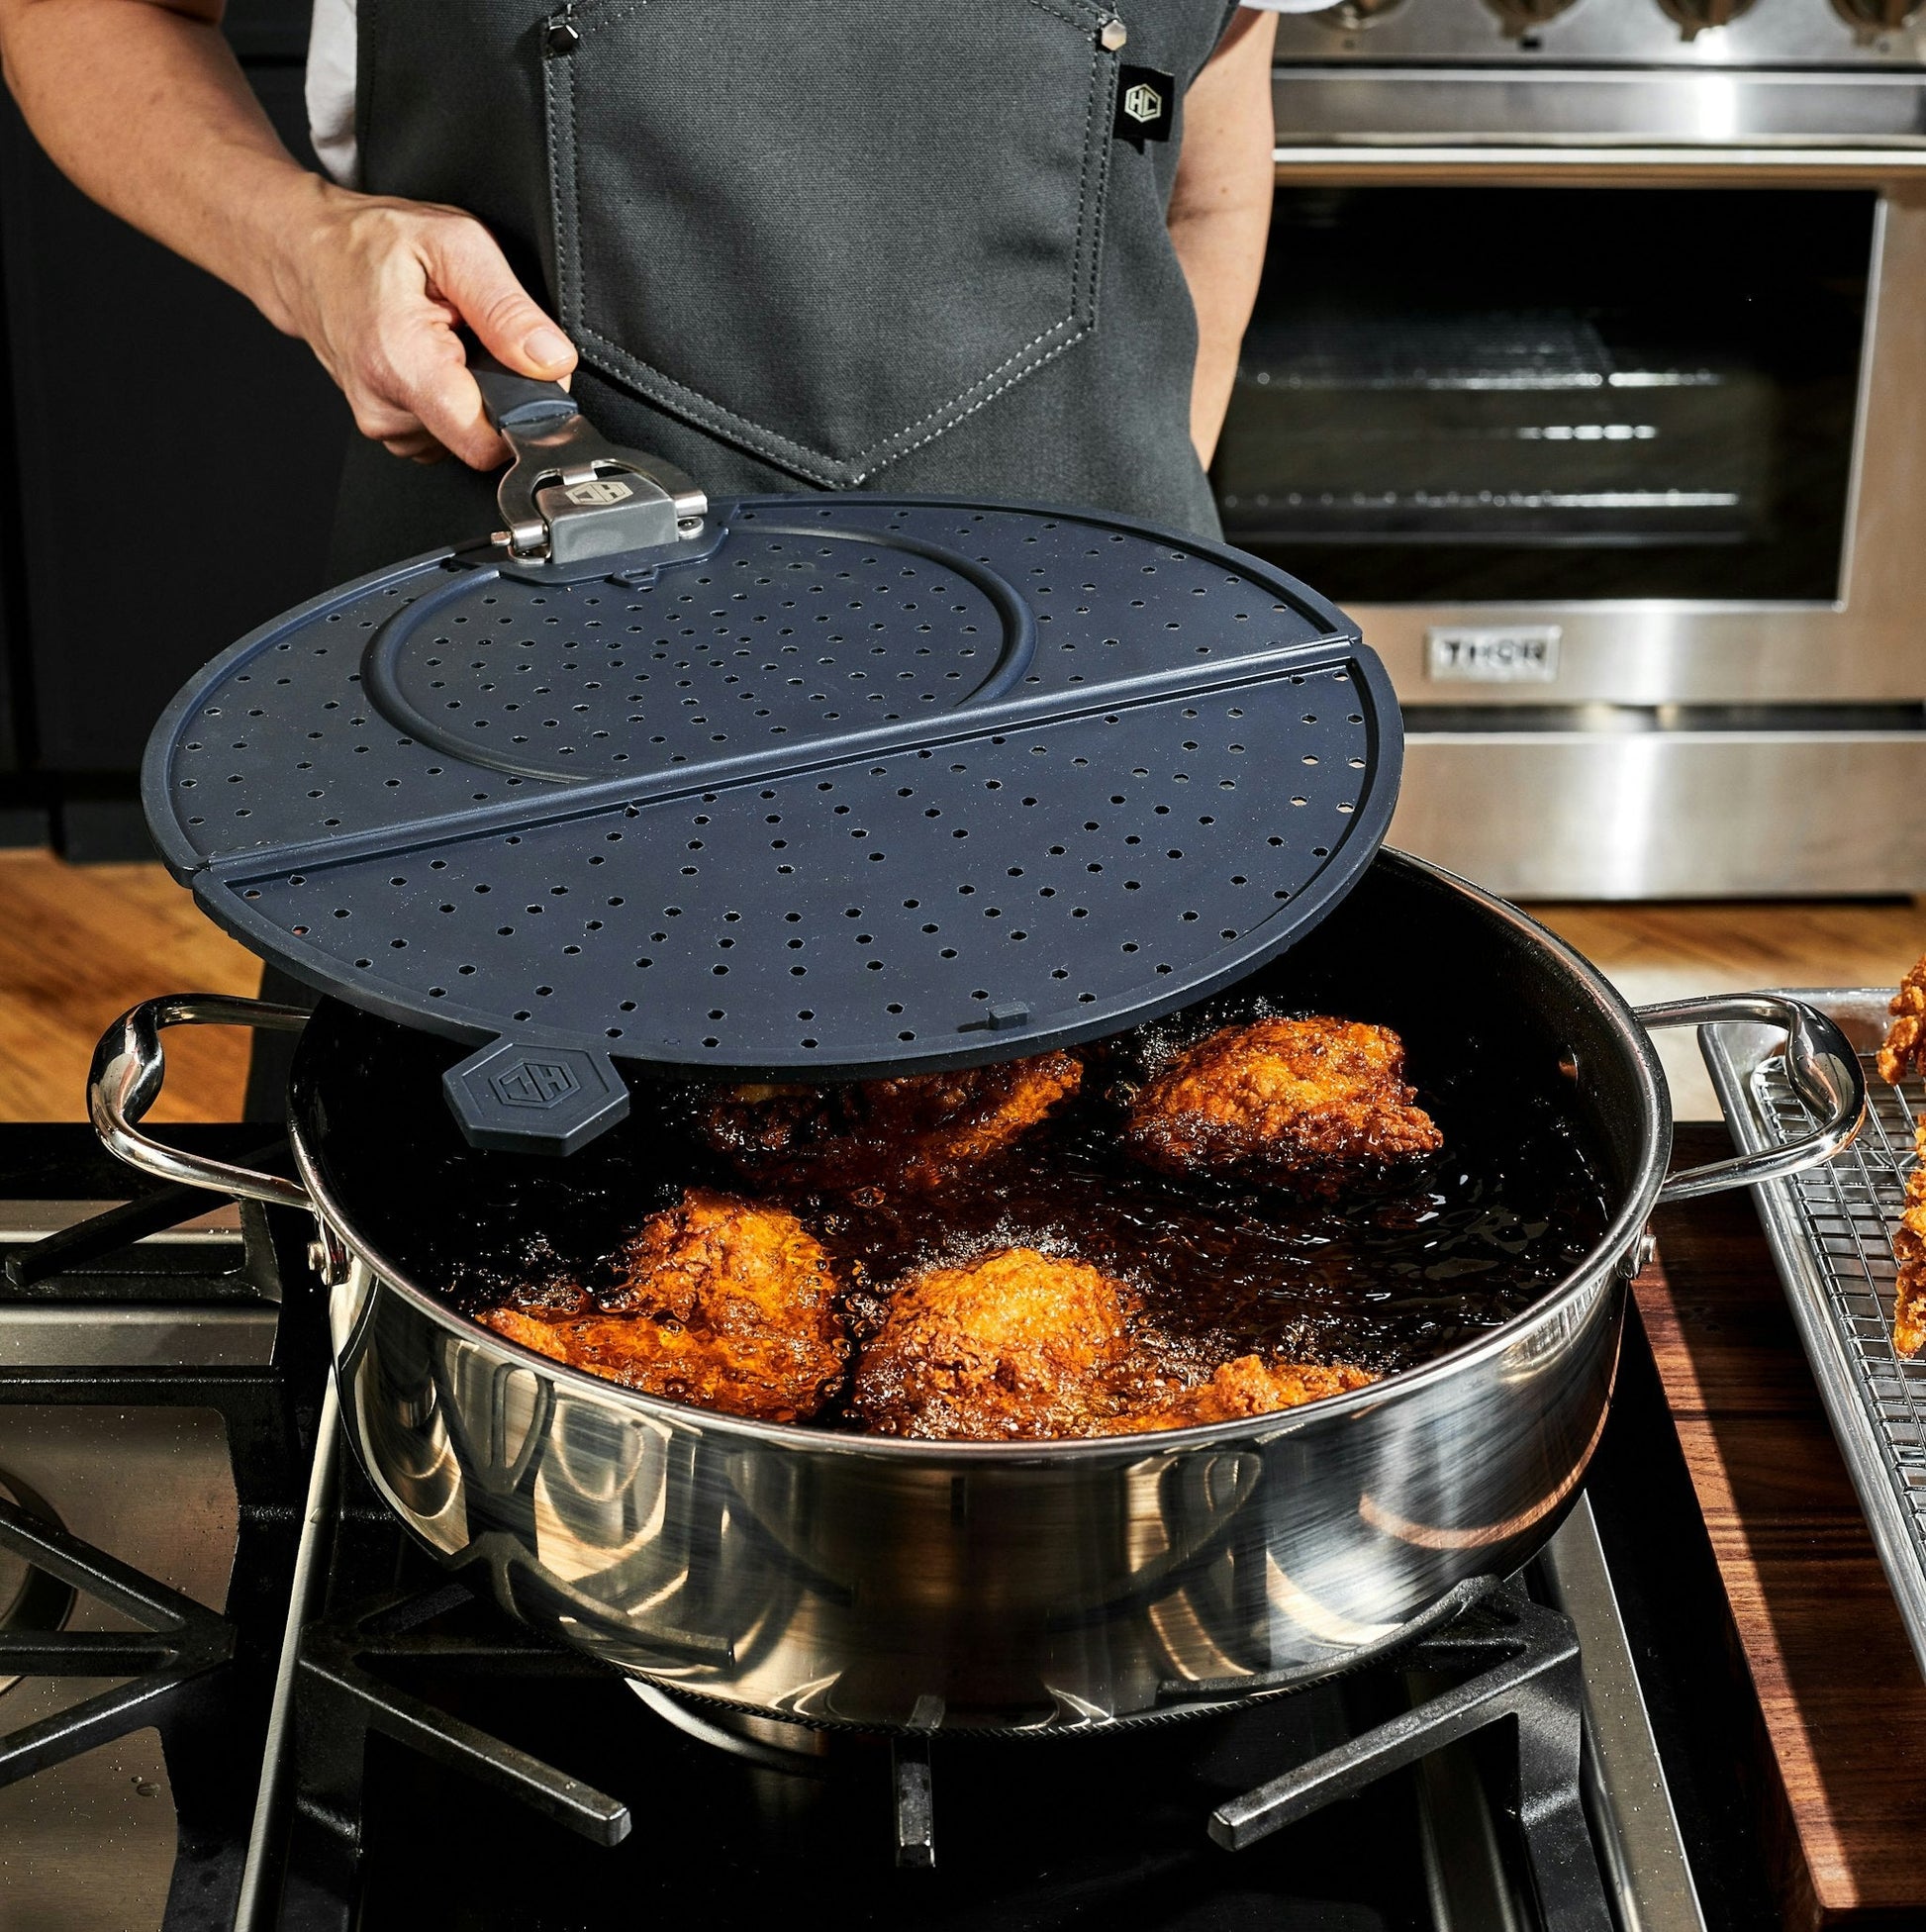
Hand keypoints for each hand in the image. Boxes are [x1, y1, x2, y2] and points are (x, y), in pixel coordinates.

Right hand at [266, 185, 575, 465]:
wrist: (306, 252)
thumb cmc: (370, 242)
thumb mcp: (456, 245)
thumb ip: (509, 309)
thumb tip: (552, 362)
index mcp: (404, 366)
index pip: (489, 444)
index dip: (525, 414)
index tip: (526, 376)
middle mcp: (386, 410)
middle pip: (482, 437)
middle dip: (498, 392)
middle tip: (474, 337)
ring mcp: (382, 425)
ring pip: (463, 436)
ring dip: (471, 392)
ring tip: (447, 340)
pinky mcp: (386, 427)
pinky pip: (442, 431)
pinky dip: (449, 398)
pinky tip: (433, 359)